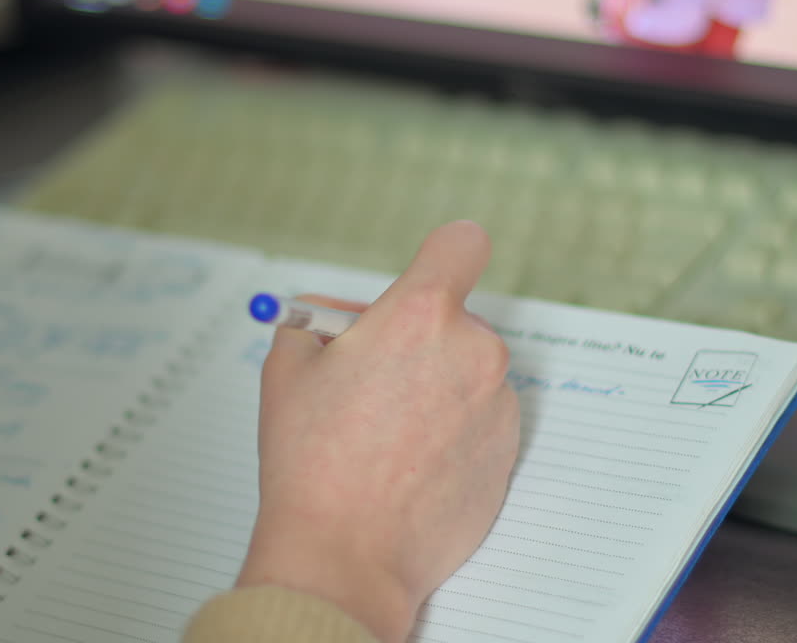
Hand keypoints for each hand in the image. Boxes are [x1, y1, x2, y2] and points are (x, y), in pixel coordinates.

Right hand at [236, 220, 519, 642]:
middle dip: (421, 340)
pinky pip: (481, 420)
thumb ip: (317, 320)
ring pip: (470, 372)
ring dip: (439, 388)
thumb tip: (339, 316)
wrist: (345, 553)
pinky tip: (410, 464)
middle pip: (457, 319)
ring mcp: (496, 404)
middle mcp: (472, 350)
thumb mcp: (288, 367)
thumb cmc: (312, 463)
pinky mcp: (507, 451)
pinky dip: (454, 432)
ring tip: (387, 435)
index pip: (461, 244)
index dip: (442, 256)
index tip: (430, 275)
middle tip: (374, 382)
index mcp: (420, 314)